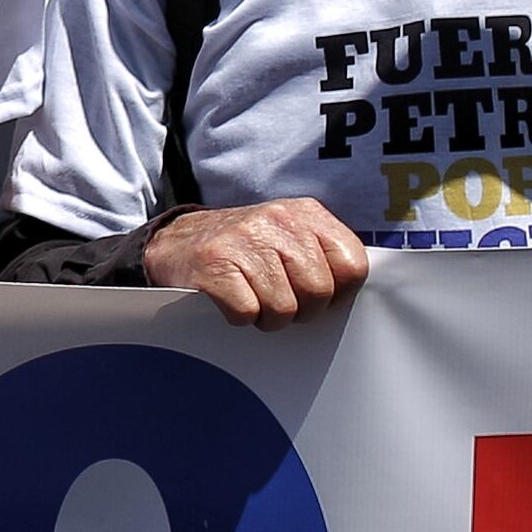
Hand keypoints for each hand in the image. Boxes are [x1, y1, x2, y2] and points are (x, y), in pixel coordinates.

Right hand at [143, 199, 377, 325]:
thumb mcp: (289, 239)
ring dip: (268, 317)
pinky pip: (248, 313)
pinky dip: (240, 317)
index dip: (339, 293)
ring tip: (253, 299)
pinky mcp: (214, 264)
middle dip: (302, 311)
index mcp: (305, 214)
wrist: (174, 244)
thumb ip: (325, 257)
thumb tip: (357, 295)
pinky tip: (231, 300)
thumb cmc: (245, 252)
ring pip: (284, 309)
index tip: (317, 295)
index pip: (353, 265)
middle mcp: (277, 220)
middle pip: (319, 292)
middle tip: (280, 301)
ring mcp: (244, 240)